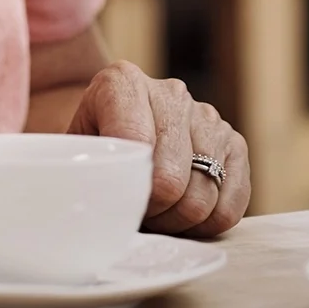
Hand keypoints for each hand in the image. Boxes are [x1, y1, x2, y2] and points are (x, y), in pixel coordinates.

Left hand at [66, 62, 248, 238]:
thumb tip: (99, 213)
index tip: (117, 203)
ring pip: (203, 197)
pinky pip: (230, 205)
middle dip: (152, 213)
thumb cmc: (92, 147)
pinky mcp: (234, 143)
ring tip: (156, 214)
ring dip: (177, 221)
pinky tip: (184, 216)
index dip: (128, 191)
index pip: (136, 146)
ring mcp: (208, 116)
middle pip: (171, 180)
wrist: (115, 129)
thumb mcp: (74, 151)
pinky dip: (207, 224)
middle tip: (136, 215)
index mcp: (123, 82)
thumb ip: (82, 171)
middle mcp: (172, 93)